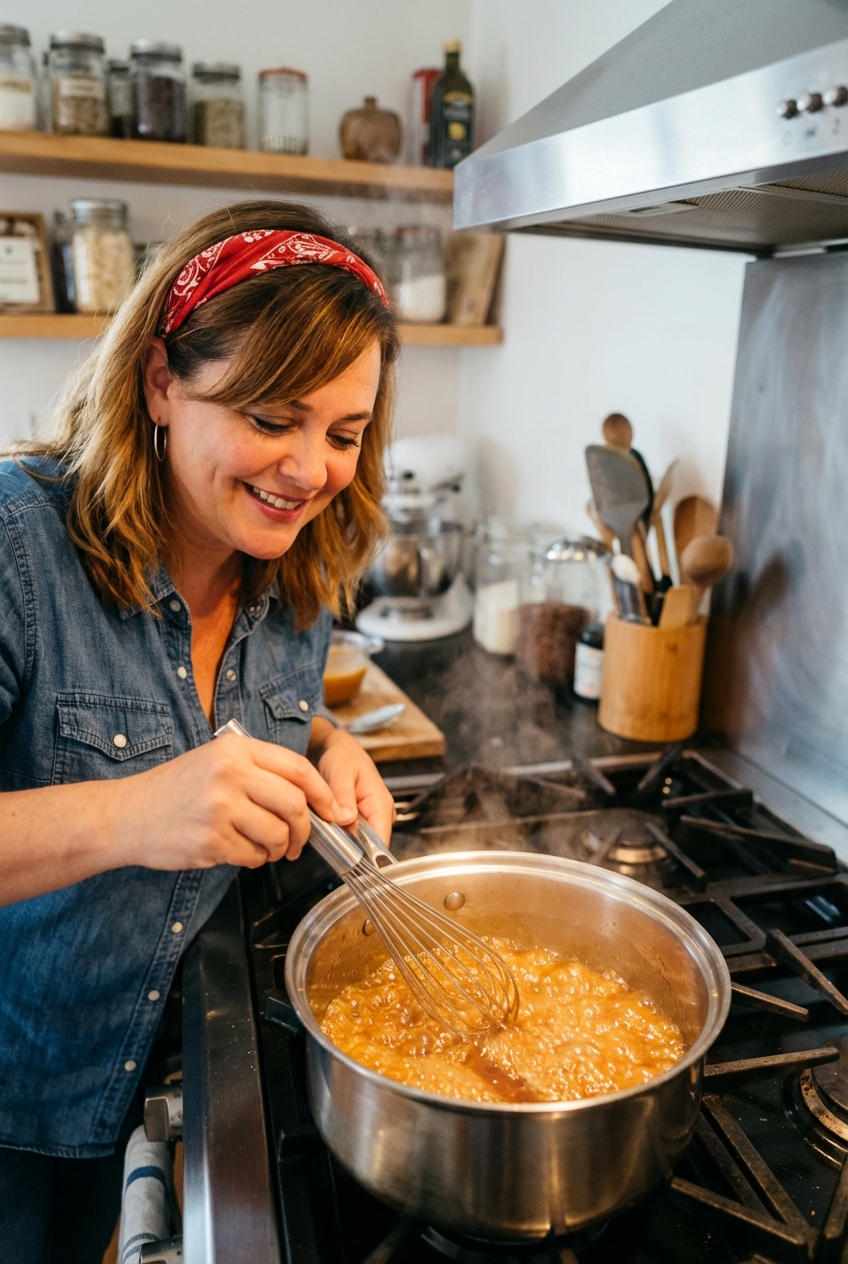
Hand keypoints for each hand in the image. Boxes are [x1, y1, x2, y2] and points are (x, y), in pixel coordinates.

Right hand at [110, 734, 346, 870]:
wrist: (126, 814)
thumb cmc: (174, 789)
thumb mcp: (215, 760)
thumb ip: (258, 770)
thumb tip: (309, 797)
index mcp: (236, 749)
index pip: (298, 768)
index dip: (323, 793)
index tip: (332, 810)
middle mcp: (230, 774)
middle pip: (295, 804)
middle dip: (305, 829)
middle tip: (298, 841)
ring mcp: (220, 808)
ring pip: (277, 835)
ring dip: (278, 849)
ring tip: (265, 848)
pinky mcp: (210, 840)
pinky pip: (253, 857)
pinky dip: (254, 860)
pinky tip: (239, 852)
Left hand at [307, 719, 394, 858]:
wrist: (339, 748)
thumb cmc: (342, 756)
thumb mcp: (340, 772)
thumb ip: (343, 796)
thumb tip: (346, 820)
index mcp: (381, 804)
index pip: (381, 843)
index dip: (365, 857)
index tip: (343, 860)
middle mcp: (381, 814)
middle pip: (370, 847)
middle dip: (348, 848)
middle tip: (325, 840)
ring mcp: (373, 818)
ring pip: (361, 843)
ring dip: (342, 841)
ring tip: (324, 829)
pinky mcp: (363, 820)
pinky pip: (354, 835)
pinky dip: (340, 834)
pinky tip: (328, 826)